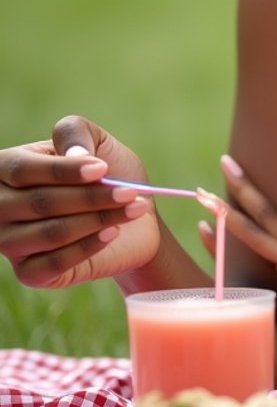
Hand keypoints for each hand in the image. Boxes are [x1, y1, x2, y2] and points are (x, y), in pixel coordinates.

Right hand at [0, 116, 159, 288]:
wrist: (130, 217)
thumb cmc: (105, 174)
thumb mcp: (94, 141)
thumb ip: (76, 133)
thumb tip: (74, 155)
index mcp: (5, 169)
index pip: (22, 169)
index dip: (63, 170)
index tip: (102, 169)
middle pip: (39, 203)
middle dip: (89, 197)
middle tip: (129, 192)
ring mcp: (9, 243)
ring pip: (51, 233)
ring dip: (97, 220)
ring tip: (133, 208)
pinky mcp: (29, 273)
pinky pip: (55, 262)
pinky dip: (88, 246)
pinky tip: (113, 232)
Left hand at [200, 155, 276, 349]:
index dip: (250, 225)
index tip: (228, 214)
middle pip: (271, 217)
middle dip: (244, 191)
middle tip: (226, 164)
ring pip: (264, 221)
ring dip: (234, 201)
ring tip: (206, 188)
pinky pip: (264, 243)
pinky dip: (240, 228)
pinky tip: (219, 218)